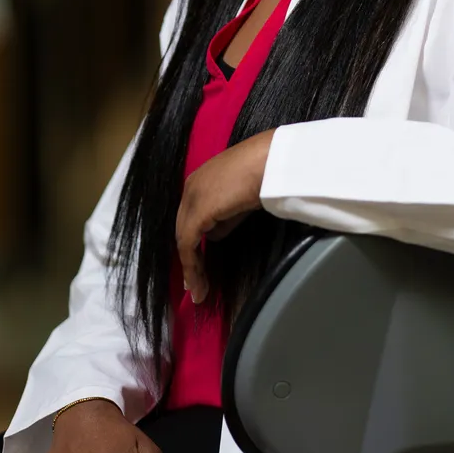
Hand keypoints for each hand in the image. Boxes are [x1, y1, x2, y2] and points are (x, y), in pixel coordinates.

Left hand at [176, 129, 275, 304]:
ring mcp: (192, 199)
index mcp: (200, 180)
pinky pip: (188, 245)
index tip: (198, 266)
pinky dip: (192, 266)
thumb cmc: (265, 172)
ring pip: (184, 240)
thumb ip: (226, 215)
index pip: (191, 217)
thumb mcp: (242, 197)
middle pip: (184, 229)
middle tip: (195, 285)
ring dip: (192, 268)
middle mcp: (191, 188)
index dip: (193, 243)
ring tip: (199, 290)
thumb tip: (215, 234)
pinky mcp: (197, 213)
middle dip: (190, 259)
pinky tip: (198, 283)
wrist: (269, 161)